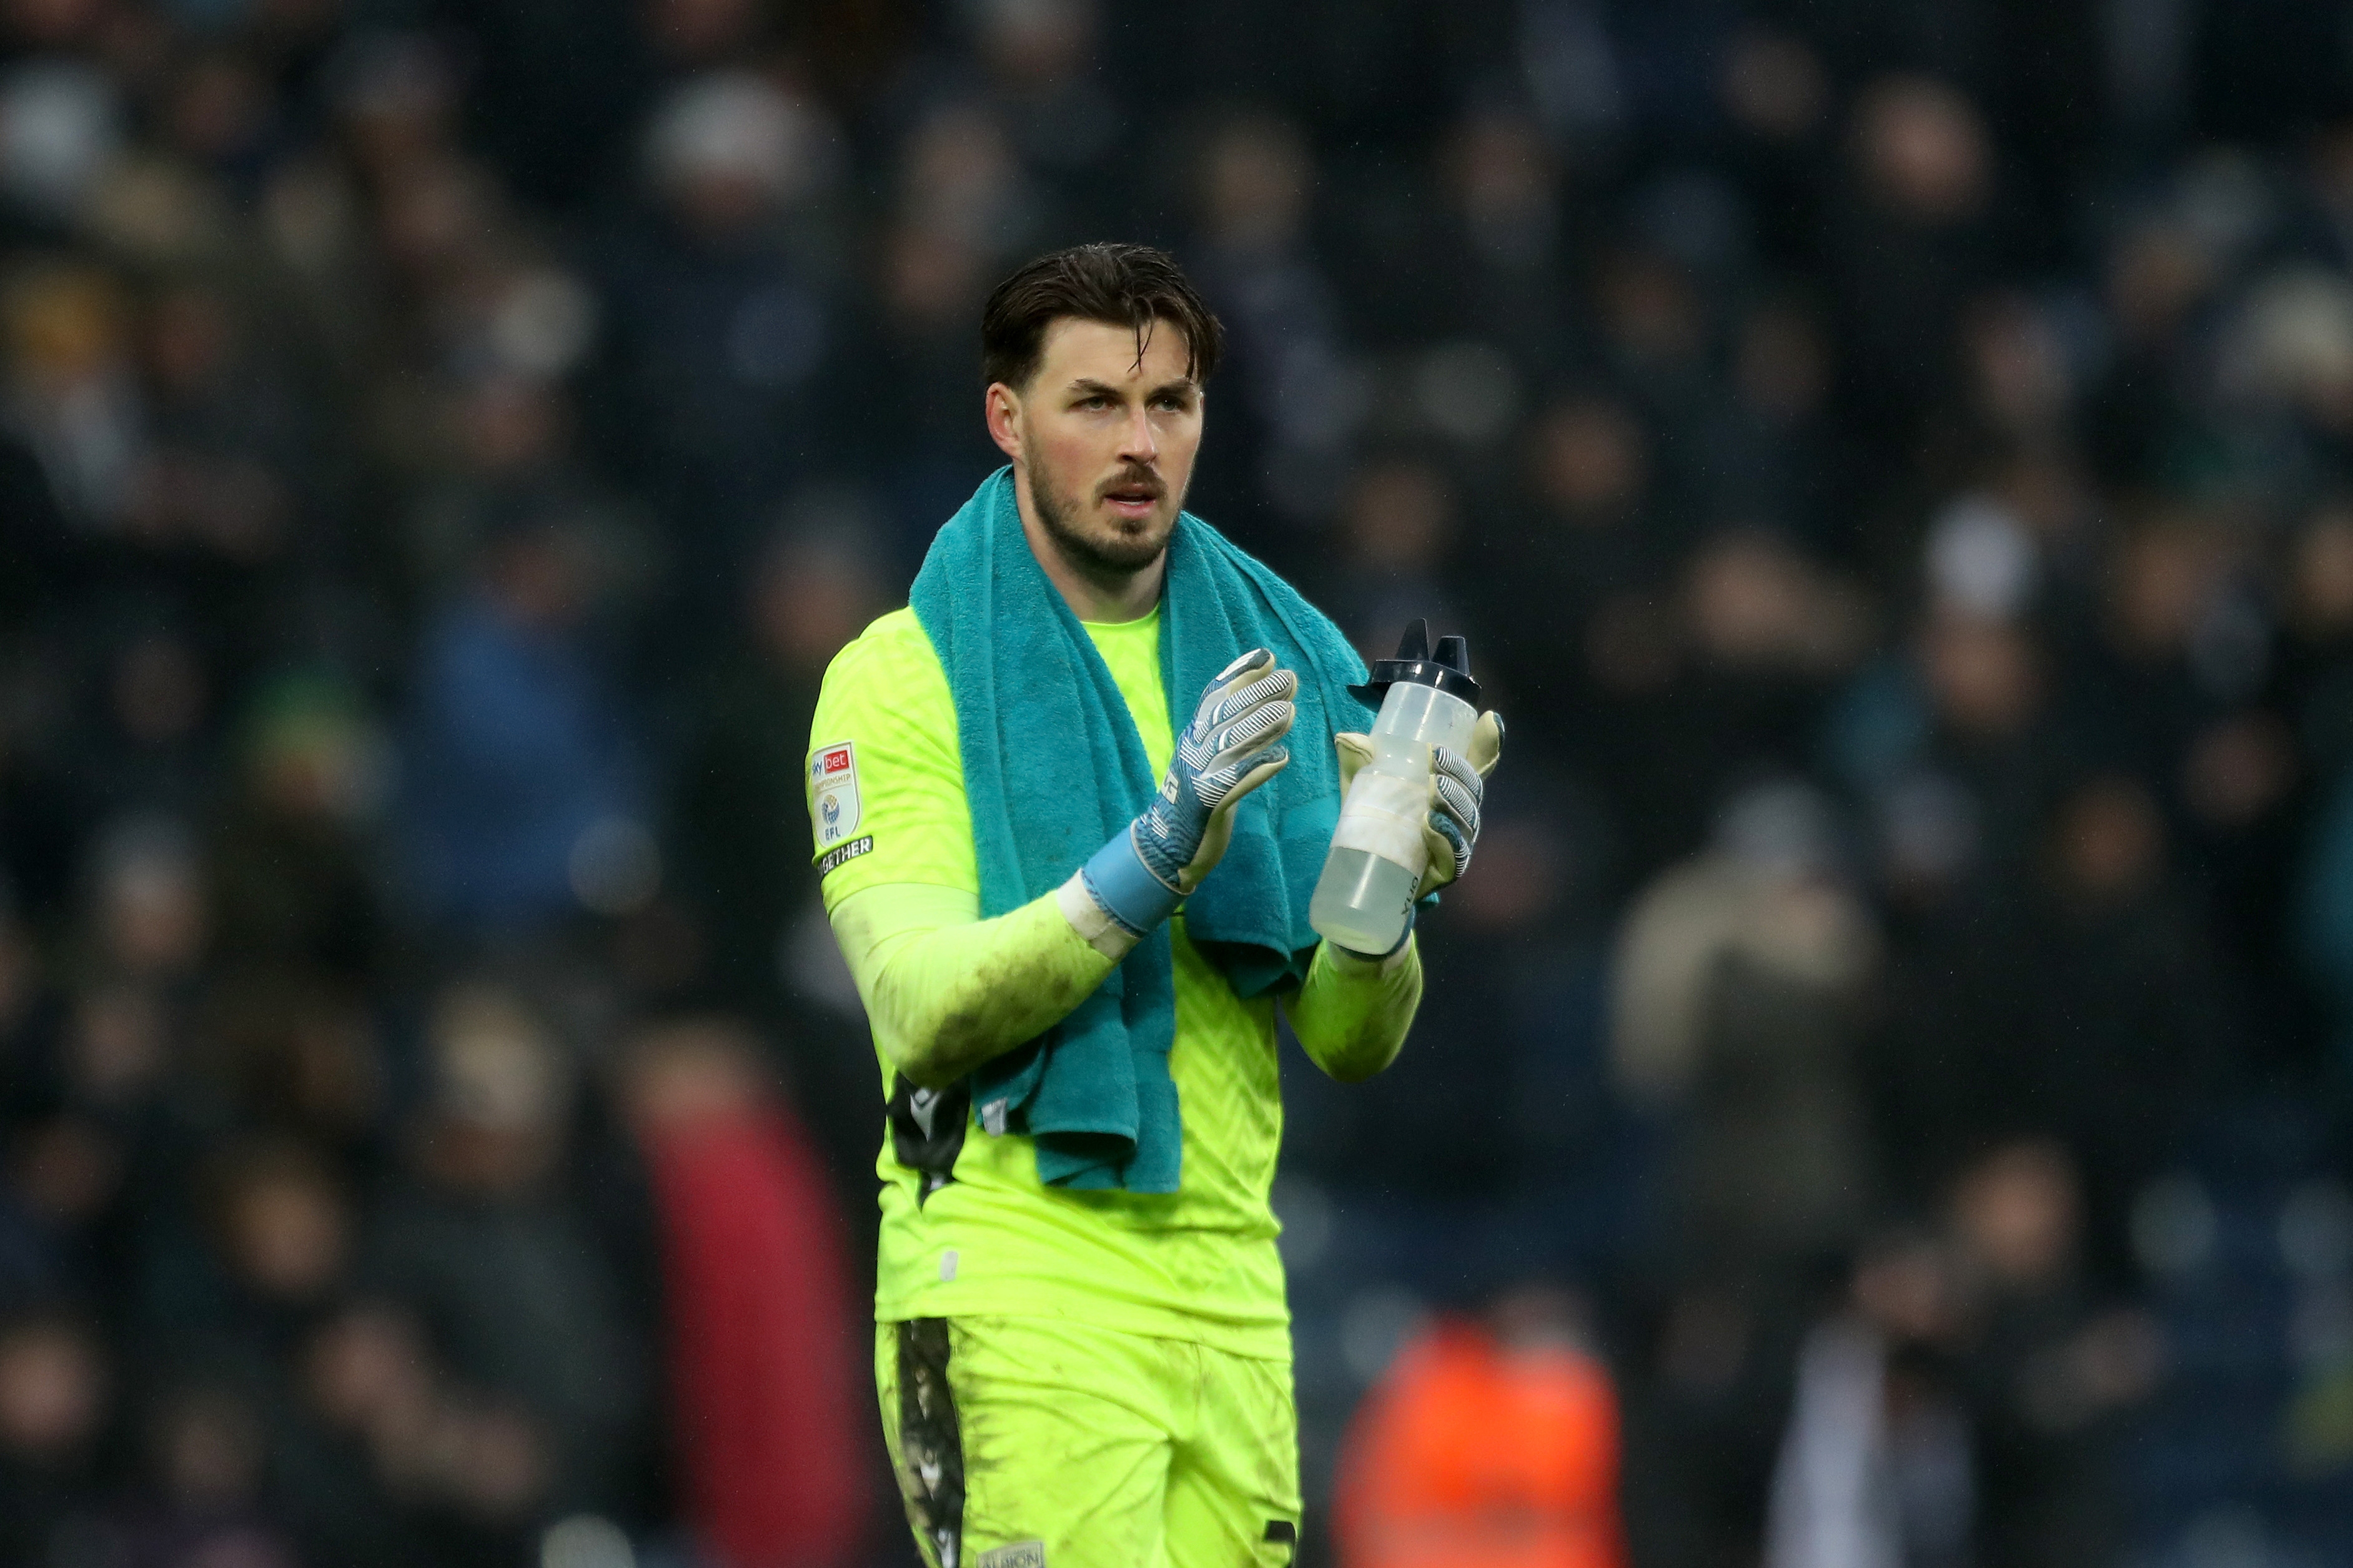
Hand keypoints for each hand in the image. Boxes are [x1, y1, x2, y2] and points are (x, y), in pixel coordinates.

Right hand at [1078, 649, 1296, 936]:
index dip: (1239, 674)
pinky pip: (1231, 785)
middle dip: (1258, 694)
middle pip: (1225, 715)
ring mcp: (1197, 776)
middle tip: (1291, 679)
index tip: (1266, 656)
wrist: (1166, 845)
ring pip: (1229, 745)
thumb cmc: (1198, 796)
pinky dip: (1255, 770)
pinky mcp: (1205, 805)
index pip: (1214, 696)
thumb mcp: (1212, 756)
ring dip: (1260, 727)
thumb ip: (1234, 729)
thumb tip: (1266, 696)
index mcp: (1194, 736)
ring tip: (1290, 712)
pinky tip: (1281, 759)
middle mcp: (1193, 750)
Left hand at [1333, 709, 1502, 896]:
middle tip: (1434, 757)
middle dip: (1460, 772)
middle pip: (1472, 791)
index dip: (1489, 743)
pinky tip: (1430, 824)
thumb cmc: (1371, 820)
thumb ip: (1358, 761)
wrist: (1362, 872)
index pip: (1477, 765)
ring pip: (1468, 822)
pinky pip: (1454, 857)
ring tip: (1433, 788)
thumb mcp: (1363, 786)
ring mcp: (1455, 844)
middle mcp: (1458, 815)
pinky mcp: (1444, 872)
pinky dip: (1446, 839)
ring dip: (1454, 802)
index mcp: (1448, 789)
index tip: (1488, 720)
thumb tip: (1348, 738)